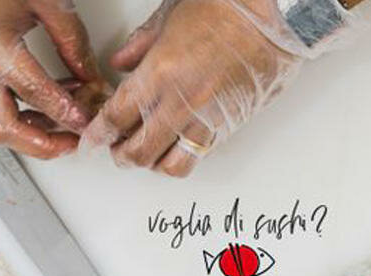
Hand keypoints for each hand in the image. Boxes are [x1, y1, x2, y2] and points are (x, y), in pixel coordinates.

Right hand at [0, 0, 100, 158]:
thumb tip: (92, 77)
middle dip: (44, 144)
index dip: (65, 113)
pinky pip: (0, 109)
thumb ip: (72, 41)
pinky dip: (28, 117)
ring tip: (71, 125)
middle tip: (75, 142)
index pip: (32, 92)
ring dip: (38, 134)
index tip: (87, 122)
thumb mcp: (45, 0)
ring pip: (0, 124)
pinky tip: (54, 108)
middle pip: (5, 126)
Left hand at [81, 0, 302, 176]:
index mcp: (161, 73)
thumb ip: (140, 45)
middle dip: (121, 156)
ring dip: (153, 164)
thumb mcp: (170, 15)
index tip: (94, 138)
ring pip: (171, 165)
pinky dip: (182, 156)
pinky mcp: (230, 126)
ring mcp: (209, 119)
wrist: (277, 15)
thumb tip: (122, 62)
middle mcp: (183, 104)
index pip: (117, 118)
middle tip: (116, 150)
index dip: (99, 134)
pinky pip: (200, 155)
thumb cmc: (229, 7)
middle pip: (139, 152)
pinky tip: (177, 144)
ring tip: (148, 153)